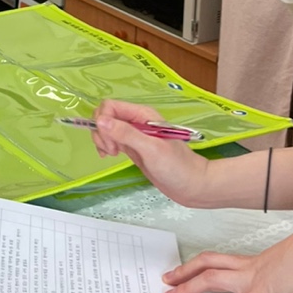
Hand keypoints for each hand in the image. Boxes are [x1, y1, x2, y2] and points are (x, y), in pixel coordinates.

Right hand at [90, 100, 213, 206]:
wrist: (192, 185)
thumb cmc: (176, 166)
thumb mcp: (150, 149)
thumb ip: (126, 134)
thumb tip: (100, 120)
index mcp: (142, 115)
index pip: (111, 106)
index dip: (103, 121)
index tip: (110, 142)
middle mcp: (136, 121)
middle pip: (106, 116)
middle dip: (102, 132)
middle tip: (112, 151)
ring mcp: (134, 135)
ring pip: (107, 128)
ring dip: (102, 140)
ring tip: (113, 154)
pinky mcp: (133, 148)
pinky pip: (112, 139)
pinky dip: (106, 146)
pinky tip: (110, 155)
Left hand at [162, 221, 292, 292]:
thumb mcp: (291, 264)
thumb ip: (280, 275)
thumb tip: (283, 284)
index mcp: (254, 262)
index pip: (218, 260)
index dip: (199, 264)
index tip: (185, 269)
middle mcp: (247, 267)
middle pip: (207, 264)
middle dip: (184, 272)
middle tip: (167, 279)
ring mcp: (251, 280)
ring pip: (210, 279)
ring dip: (187, 287)